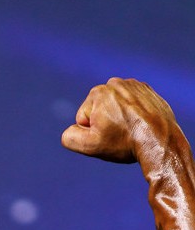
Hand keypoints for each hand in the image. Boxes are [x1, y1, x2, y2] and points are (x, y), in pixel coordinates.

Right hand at [61, 78, 177, 163]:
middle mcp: (114, 83)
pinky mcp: (148, 91)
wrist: (159, 139)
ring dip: (120, 119)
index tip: (108, 137)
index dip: (92, 133)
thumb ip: (70, 137)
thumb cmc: (124, 142)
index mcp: (97, 93)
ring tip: (131, 130)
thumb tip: (70, 130)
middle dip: (106, 124)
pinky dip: (134, 115)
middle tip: (120, 135)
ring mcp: (133, 85)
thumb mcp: (90, 146)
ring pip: (117, 108)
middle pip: (100, 111)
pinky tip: (141, 124)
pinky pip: (133, 106)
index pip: (83, 119)